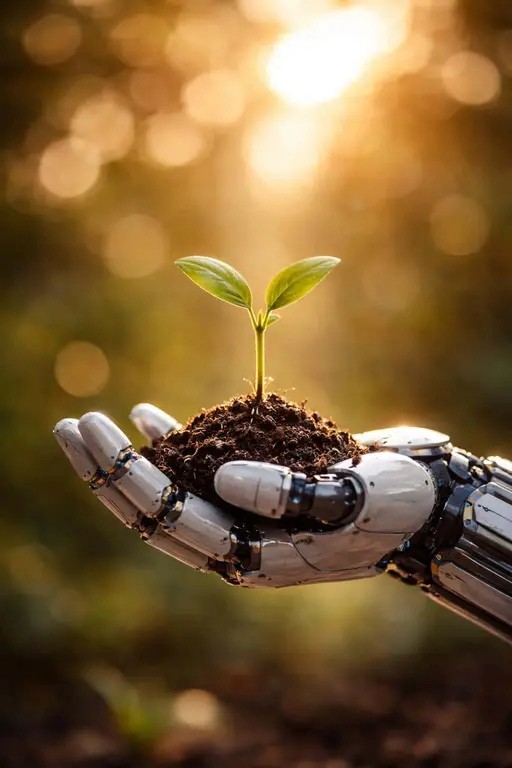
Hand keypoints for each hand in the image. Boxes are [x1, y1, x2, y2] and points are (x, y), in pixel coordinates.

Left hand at [54, 406, 435, 587]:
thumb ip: (294, 496)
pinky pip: (201, 469)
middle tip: (71, 427)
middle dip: (110, 473)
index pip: (177, 524)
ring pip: (170, 494)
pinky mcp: (253, 488)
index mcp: (258, 559)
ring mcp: (243, 516)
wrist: (420, 499)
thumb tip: (221, 478)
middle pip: (157, 515)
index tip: (97, 437)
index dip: (132, 482)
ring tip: (90, 422)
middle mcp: (240, 541)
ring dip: (129, 461)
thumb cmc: (397, 504)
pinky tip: (146, 417)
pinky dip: (173, 443)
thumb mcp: (358, 501)